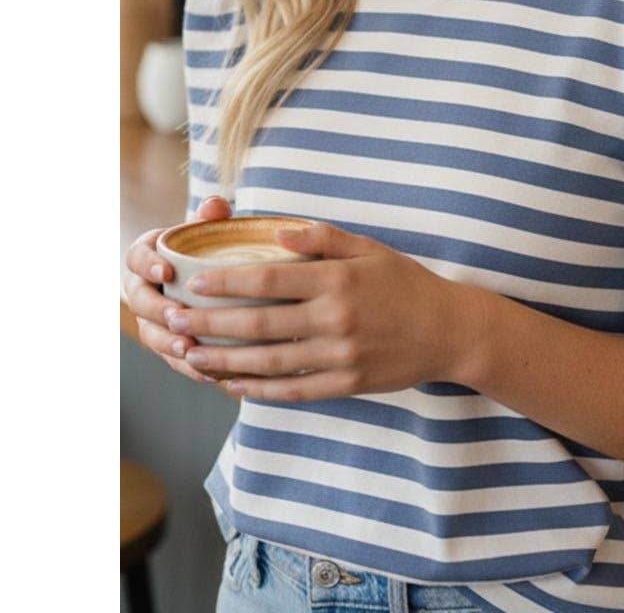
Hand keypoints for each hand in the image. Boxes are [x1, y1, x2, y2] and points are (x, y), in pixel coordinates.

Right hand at [123, 195, 232, 385]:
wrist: (211, 278)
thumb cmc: (206, 247)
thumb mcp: (206, 230)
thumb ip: (209, 218)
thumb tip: (216, 204)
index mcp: (147, 255)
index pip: (137, 257)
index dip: (148, 264)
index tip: (166, 270)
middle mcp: (142, 288)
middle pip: (139, 301)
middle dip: (156, 310)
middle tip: (178, 316)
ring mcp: (151, 319)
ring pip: (151, 334)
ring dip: (167, 344)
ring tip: (188, 350)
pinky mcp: (167, 343)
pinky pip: (171, 359)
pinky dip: (188, 367)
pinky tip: (209, 375)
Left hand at [159, 221, 482, 401]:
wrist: (449, 330)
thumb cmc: (406, 283)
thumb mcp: (370, 249)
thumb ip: (324, 239)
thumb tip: (280, 232)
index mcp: (337, 280)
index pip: (269, 279)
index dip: (227, 282)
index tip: (195, 283)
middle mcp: (335, 318)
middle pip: (259, 324)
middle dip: (210, 323)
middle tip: (174, 321)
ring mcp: (340, 355)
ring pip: (269, 362)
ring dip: (224, 360)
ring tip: (191, 355)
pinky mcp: (347, 383)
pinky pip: (294, 391)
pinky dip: (260, 390)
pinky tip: (233, 385)